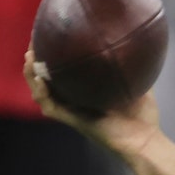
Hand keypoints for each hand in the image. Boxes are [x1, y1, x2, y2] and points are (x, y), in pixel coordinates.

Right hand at [23, 47, 160, 161]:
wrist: (144, 139)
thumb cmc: (143, 115)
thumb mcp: (138, 82)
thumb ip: (134, 65)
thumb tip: (139, 42)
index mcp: (86, 91)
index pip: (65, 71)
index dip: (55, 55)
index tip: (52, 34)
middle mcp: (75, 100)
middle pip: (47, 79)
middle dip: (38, 61)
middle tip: (34, 42)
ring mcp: (72, 110)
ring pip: (42, 92)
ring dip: (32, 74)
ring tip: (30, 56)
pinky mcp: (72, 120)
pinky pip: (49, 106)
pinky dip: (41, 92)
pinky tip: (40, 78)